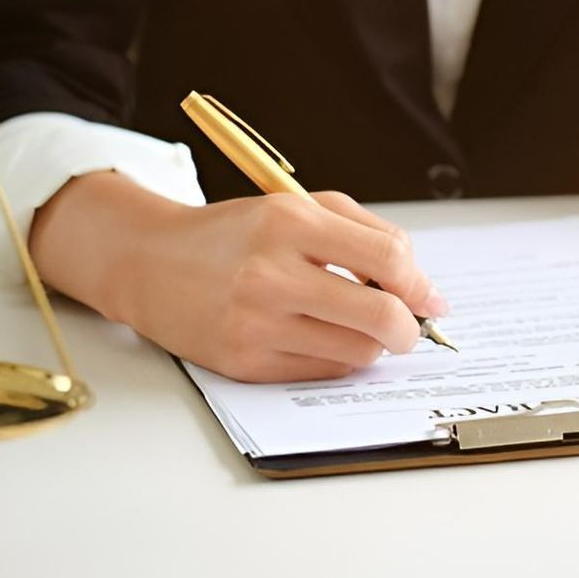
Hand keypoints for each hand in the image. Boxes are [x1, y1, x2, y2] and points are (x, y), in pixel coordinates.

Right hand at [30, 173, 447, 382]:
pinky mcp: (243, 362)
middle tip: (409, 326)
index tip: (429, 297)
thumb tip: (423, 285)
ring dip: (373, 344)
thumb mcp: (296, 206)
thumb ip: (365, 234)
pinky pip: (322, 372)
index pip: (386, 259)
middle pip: (379, 314)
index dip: (420, 284)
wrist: (149, 263)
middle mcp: (270, 274)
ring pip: (357, 351)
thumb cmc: (233, 234)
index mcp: (289, 223)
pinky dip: (338, 359)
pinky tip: (324, 337)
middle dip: (409, 327)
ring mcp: (255, 323)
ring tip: (358, 325)